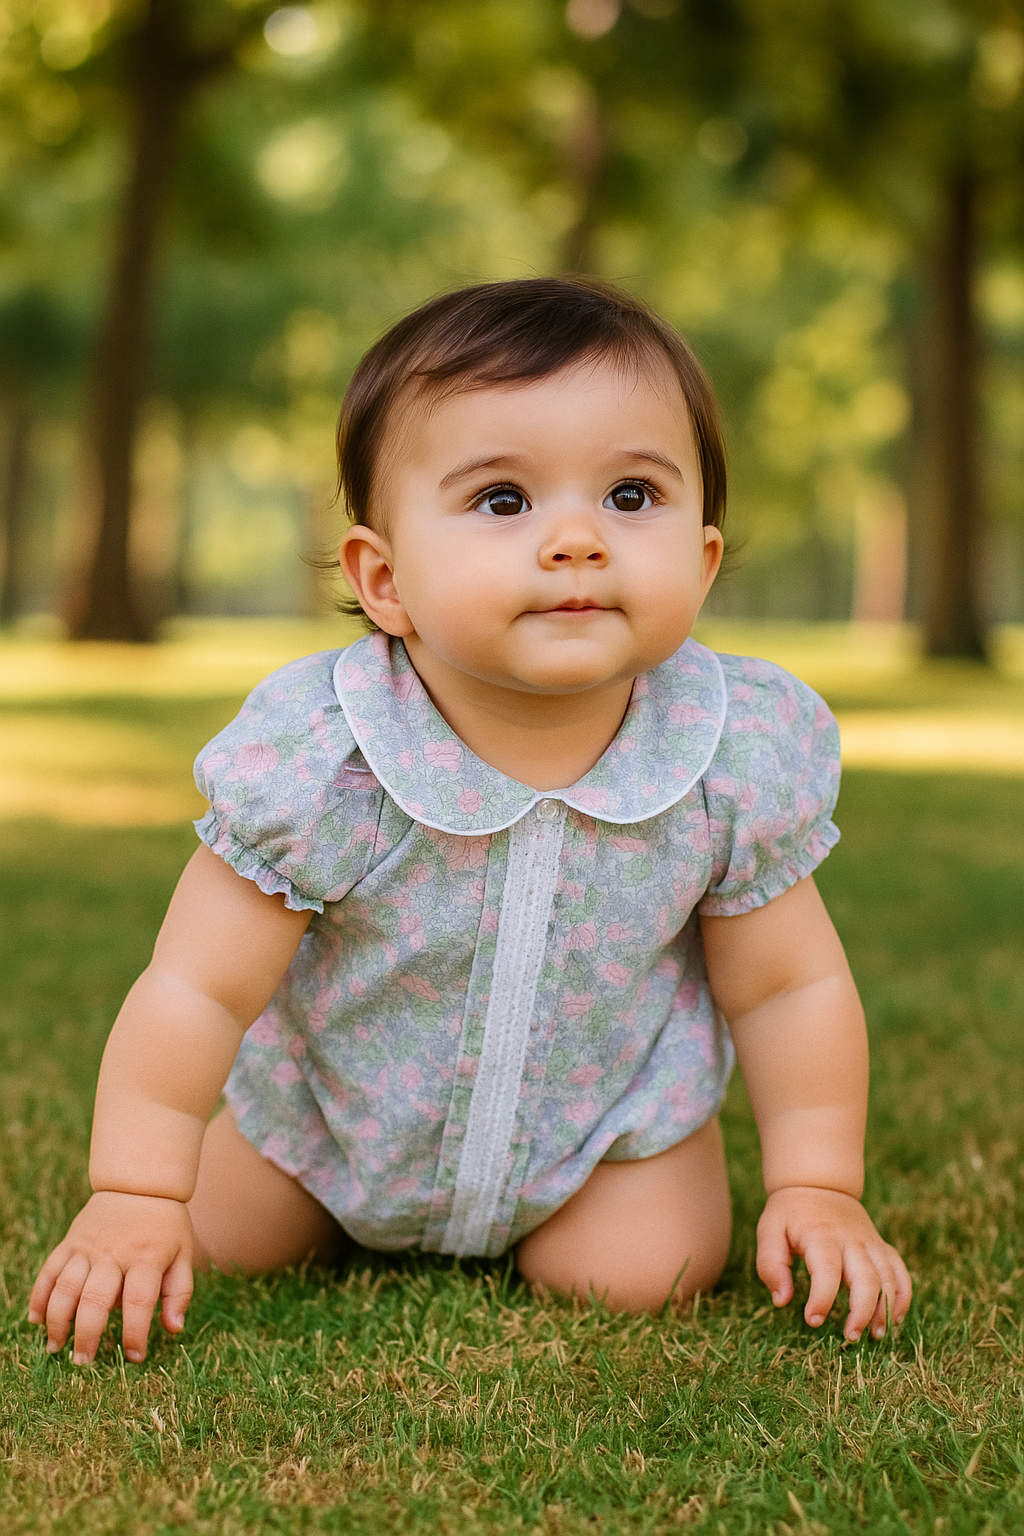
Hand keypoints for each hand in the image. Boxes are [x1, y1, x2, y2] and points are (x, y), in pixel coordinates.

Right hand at [28, 1191, 194, 1363]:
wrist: (138, 1184)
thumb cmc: (165, 1226)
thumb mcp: (183, 1253)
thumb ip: (179, 1292)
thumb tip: (174, 1329)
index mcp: (146, 1258)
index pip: (139, 1301)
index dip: (135, 1333)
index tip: (134, 1357)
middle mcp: (114, 1254)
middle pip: (95, 1299)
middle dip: (87, 1335)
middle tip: (84, 1361)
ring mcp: (88, 1248)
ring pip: (65, 1288)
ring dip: (57, 1321)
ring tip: (56, 1347)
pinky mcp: (70, 1243)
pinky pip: (49, 1271)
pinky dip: (39, 1296)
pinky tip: (36, 1320)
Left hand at [756, 1186, 910, 1340]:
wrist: (817, 1183)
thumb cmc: (790, 1213)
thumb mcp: (769, 1230)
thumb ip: (771, 1264)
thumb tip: (782, 1301)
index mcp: (821, 1235)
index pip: (827, 1270)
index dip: (822, 1299)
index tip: (812, 1320)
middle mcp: (851, 1239)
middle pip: (867, 1278)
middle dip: (862, 1311)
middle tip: (849, 1337)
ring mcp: (870, 1242)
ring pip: (888, 1278)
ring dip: (885, 1309)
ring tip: (874, 1336)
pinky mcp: (881, 1246)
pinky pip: (899, 1271)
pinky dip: (902, 1296)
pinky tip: (894, 1319)